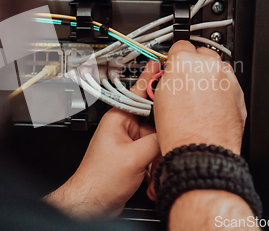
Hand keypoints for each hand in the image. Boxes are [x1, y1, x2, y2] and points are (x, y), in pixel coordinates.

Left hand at [45, 60, 160, 219]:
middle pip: (155, 118)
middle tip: (170, 141)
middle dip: (163, 133)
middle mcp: (125, 127)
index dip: (154, 78)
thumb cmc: (100, 179)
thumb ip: (158, 141)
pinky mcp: (136, 156)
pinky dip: (156, 165)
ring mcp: (131, 142)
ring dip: (159, 155)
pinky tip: (152, 177)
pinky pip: (154, 153)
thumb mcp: (135, 157)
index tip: (166, 65)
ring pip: (157, 138)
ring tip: (153, 169)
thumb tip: (176, 132)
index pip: (139, 91)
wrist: (93, 204)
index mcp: (119, 118)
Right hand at [154, 41, 246, 155]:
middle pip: (201, 54)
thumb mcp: (159, 97)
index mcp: (184, 62)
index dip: (175, 57)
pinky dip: (221, 91)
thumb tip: (172, 73)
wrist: (201, 151)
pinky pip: (228, 84)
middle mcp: (208, 66)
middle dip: (194, 65)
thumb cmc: (179, 131)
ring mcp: (226, 79)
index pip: (179, 46)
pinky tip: (209, 107)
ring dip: (209, 77)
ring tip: (198, 99)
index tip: (174, 64)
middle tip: (186, 83)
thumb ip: (168, 77)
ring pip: (217, 68)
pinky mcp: (239, 93)